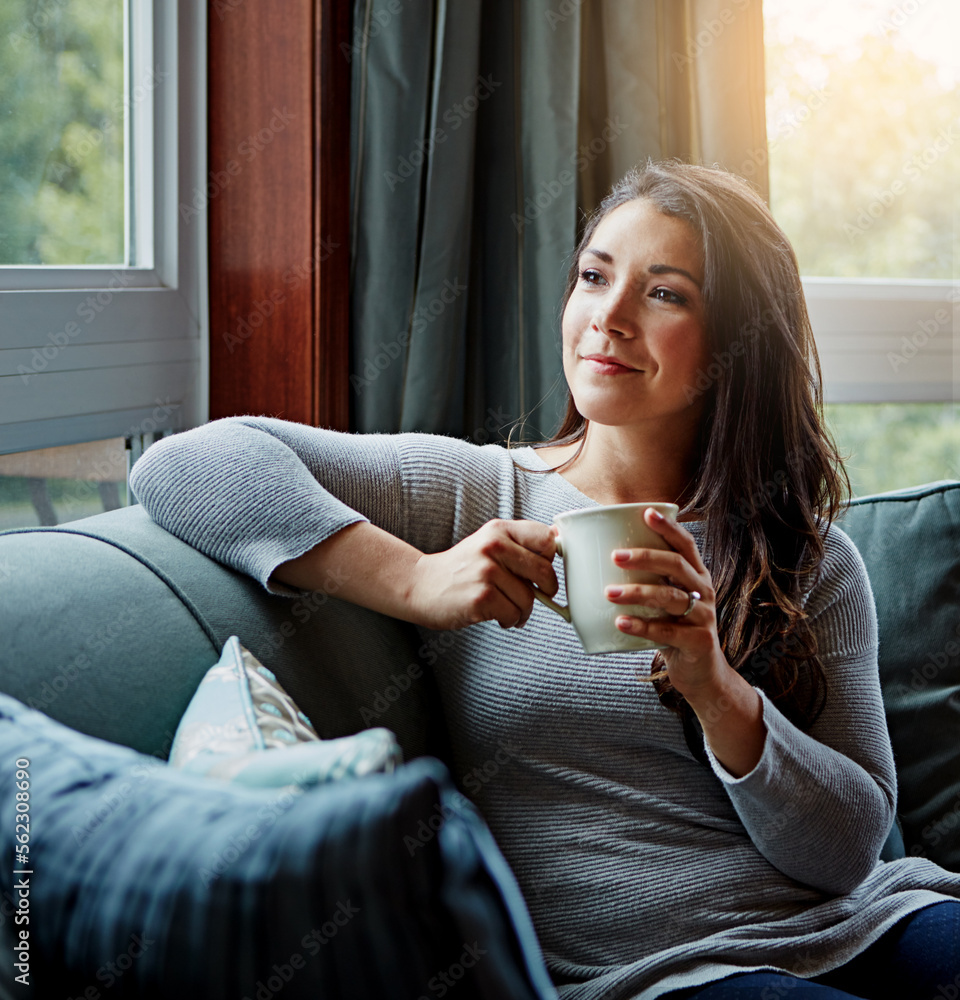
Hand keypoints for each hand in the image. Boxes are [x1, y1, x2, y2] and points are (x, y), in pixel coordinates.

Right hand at [408, 519, 557, 630]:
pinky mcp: (480, 598)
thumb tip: (559, 540)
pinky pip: (514, 614)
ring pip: (529, 598)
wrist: (421, 585)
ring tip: (507, 608)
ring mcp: (486, 572)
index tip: (543, 570)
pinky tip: (496, 615)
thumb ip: (520, 543)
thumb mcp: (488, 544)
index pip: (546, 538)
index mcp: (499, 530)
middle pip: (544, 571)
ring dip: (523, 610)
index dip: (551, 559)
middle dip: (546, 590)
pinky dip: (510, 620)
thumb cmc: (461, 569)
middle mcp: (493, 547)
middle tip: (537, 595)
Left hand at [604, 508, 726, 697]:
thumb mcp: (664, 603)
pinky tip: (620, 622)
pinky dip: (642, 626)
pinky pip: (668, 631)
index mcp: (696, 576)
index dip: (668, 527)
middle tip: (615, 556)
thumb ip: (644, 582)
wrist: (702, 674)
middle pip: (677, 565)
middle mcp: (704, 592)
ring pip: (670, 597)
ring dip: (637, 592)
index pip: (685, 544)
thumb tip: (594, 561)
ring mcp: (704, 617)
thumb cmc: (674, 630)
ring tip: (608, 593)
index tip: (645, 513)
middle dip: (645, 557)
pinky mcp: (699, 642)